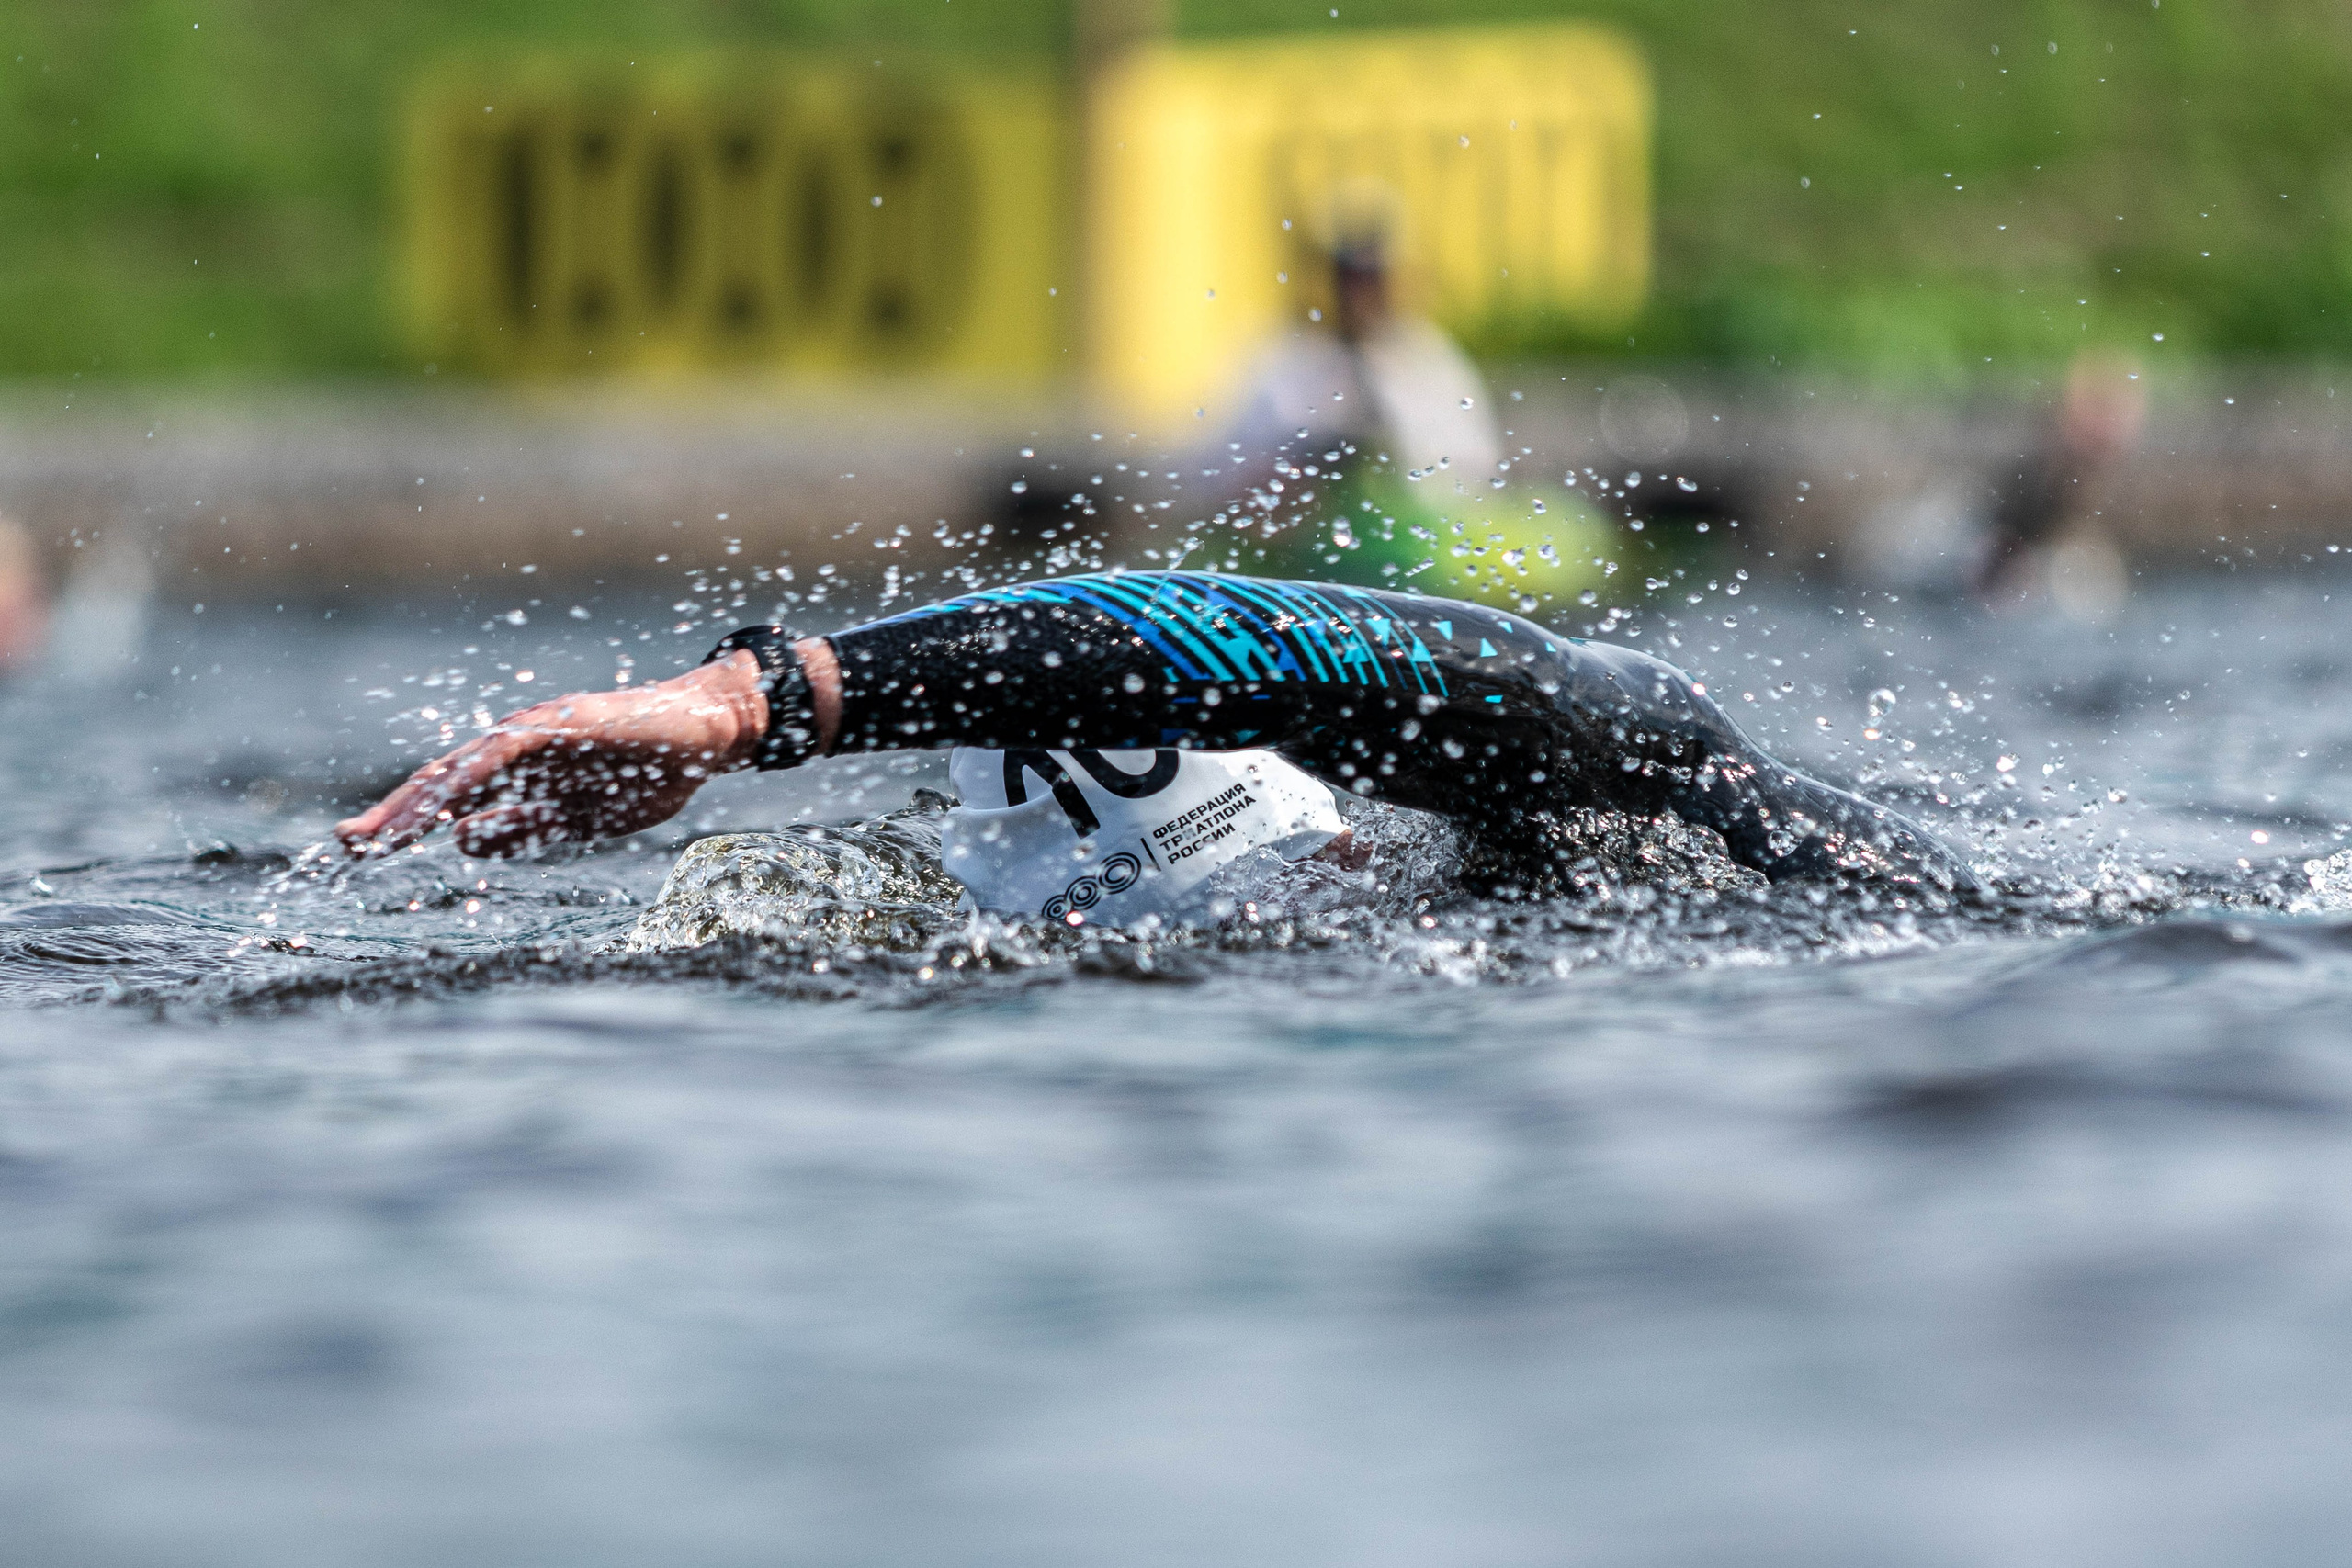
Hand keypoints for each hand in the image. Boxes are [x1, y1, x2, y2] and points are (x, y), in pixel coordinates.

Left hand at [335, 653, 771, 857]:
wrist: (705, 733)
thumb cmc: (650, 771)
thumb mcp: (581, 818)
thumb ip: (525, 827)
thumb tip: (461, 840)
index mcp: (519, 769)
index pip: (449, 796)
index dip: (406, 822)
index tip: (365, 850)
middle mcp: (515, 743)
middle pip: (440, 780)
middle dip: (393, 814)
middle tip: (345, 846)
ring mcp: (535, 729)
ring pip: (461, 767)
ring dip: (416, 803)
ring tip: (377, 838)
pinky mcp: (559, 722)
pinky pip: (503, 754)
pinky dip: (469, 779)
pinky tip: (441, 807)